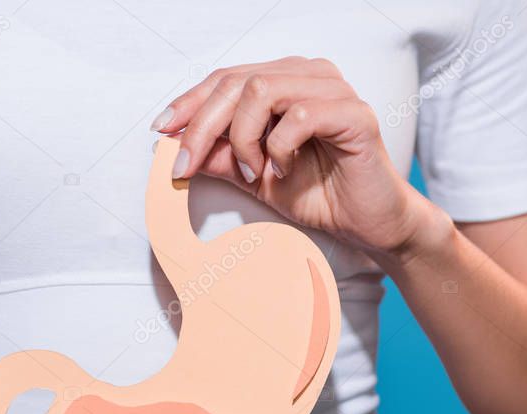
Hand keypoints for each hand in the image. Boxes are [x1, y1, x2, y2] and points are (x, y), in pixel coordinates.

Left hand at [153, 56, 451, 260]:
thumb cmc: (317, 194)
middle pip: (238, 82)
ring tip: (253, 172)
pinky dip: (279, 148)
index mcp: (285, 81)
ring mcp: (335, 91)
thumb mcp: (252, 177)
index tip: (161, 131)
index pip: (226, 78)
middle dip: (203, 127)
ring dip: (244, 137)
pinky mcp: (355, 114)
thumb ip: (220, 155)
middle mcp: (309, 75)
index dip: (189, 103)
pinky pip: (301, 115)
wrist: (366, 225)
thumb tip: (175, 142)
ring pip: (264, 90)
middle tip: (188, 165)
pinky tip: (284, 171)